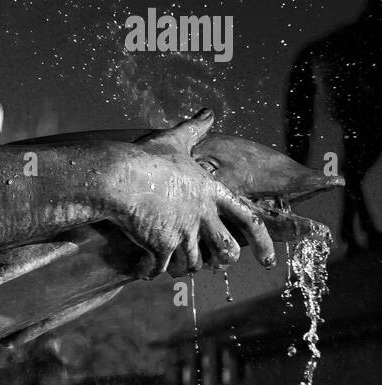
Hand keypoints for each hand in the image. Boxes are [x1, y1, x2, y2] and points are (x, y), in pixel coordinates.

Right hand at [115, 109, 275, 277]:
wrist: (117, 177)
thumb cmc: (145, 158)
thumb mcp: (174, 140)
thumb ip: (194, 128)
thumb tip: (208, 113)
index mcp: (211, 192)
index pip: (249, 220)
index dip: (262, 242)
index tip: (268, 261)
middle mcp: (203, 216)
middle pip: (227, 251)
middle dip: (221, 262)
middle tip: (213, 265)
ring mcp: (183, 233)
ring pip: (193, 264)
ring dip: (182, 267)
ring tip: (170, 264)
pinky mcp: (161, 246)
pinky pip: (159, 269)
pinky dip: (150, 271)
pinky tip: (142, 269)